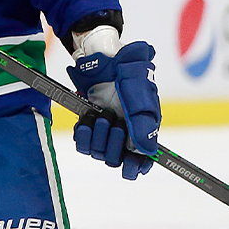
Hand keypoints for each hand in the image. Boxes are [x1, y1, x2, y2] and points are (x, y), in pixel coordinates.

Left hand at [65, 37, 159, 178]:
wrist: (104, 61)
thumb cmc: (129, 76)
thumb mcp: (140, 97)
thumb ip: (143, 124)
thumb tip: (146, 152)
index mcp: (144, 131)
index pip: (141, 162)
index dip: (136, 167)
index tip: (129, 166)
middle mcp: (125, 135)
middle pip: (116, 160)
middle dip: (113, 144)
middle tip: (114, 121)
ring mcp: (105, 132)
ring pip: (98, 153)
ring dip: (98, 136)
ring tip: (101, 114)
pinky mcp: (89, 127)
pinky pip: (82, 144)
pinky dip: (83, 135)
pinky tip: (86, 120)